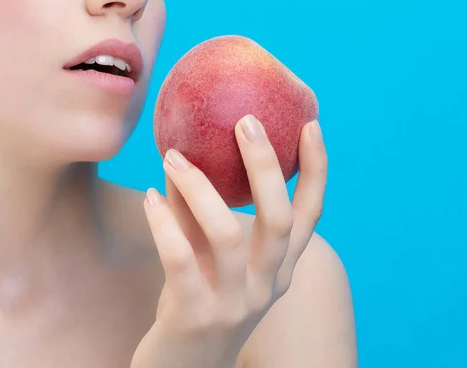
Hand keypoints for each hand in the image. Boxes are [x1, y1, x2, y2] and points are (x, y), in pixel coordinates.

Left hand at [131, 115, 326, 367]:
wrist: (182, 367)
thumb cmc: (199, 299)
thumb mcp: (211, 257)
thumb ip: (204, 213)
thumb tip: (186, 153)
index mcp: (280, 268)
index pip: (311, 215)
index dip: (316, 170)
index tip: (310, 125)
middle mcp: (267, 285)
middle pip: (280, 219)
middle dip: (265, 166)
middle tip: (245, 122)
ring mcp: (234, 303)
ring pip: (228, 235)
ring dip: (199, 188)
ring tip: (172, 155)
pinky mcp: (196, 316)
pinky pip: (179, 258)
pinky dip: (164, 221)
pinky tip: (150, 196)